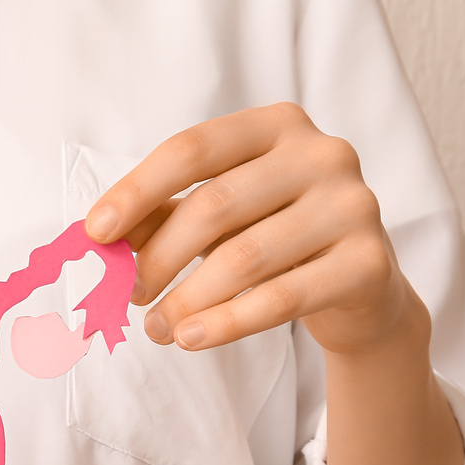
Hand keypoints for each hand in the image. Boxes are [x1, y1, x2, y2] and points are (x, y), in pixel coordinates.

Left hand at [85, 102, 426, 355]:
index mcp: (277, 126)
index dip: (136, 191)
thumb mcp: (217, 217)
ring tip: (156, 328)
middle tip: (130, 295)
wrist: (360, 288)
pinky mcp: (370, 263)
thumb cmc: (273, 237)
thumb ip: (162, 215)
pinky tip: (190, 339)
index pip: (192, 149)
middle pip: (214, 206)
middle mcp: (323, 154)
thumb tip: (98, 236)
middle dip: (159, 257)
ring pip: (244, 258)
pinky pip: (281, 298)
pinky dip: (226, 324)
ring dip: (186, 300)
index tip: (95, 233)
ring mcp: (353, 205)